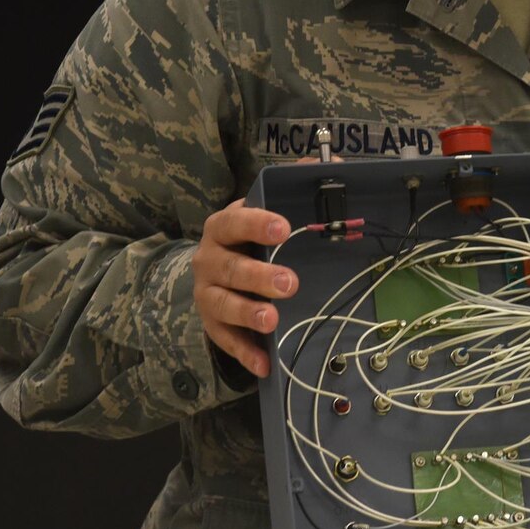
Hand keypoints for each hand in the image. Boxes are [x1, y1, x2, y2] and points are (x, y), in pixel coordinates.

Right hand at [193, 199, 297, 377]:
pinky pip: (225, 340)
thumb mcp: (265, 212)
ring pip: (222, 304)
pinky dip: (245, 353)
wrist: (214, 269)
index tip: (283, 228)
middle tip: (290, 282)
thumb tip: (322, 163)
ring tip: (272, 319)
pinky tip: (265, 365)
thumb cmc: (250, 238)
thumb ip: (290, 186)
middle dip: (259, 276)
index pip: (234, 221)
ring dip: (247, 313)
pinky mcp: (212, 324)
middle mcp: (208, 259)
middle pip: (230, 268)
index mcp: (222, 227)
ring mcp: (207, 294)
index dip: (256, 223)